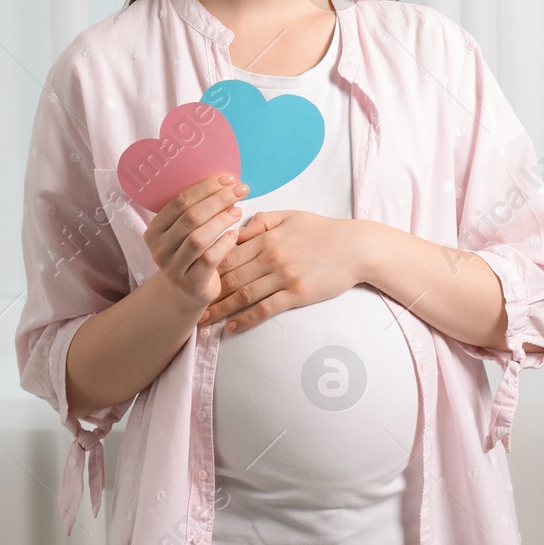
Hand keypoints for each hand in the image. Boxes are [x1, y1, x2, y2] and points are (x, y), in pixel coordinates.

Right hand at [141, 174, 248, 317]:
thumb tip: (225, 182)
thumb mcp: (184, 233)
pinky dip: (223, 244)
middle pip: (190, 217)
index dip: (205, 188)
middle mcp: (159, 249)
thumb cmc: (190, 255)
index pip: (179, 201)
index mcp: (154, 230)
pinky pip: (208, 260)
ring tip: (238, 210)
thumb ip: (196, 211)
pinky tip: (235, 234)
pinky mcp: (190, 284)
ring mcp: (172, 268)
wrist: (184, 294)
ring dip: (221, 220)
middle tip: (240, 190)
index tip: (227, 179)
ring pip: (198, 238)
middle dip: (218, 200)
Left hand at [204, 210, 370, 330]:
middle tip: (187, 304)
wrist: (356, 247)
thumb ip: (261, 222)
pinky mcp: (297, 293)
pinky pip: (266, 309)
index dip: (205, 266)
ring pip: (243, 295)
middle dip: (206, 292)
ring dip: (220, 310)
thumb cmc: (323, 231)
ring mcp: (283, 276)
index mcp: (266, 237)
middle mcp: (271, 257)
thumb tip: (235, 230)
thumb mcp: (291, 216)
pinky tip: (232, 328)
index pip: (226, 253)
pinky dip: (246, 319)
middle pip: (230, 277)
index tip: (190, 277)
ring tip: (203, 321)